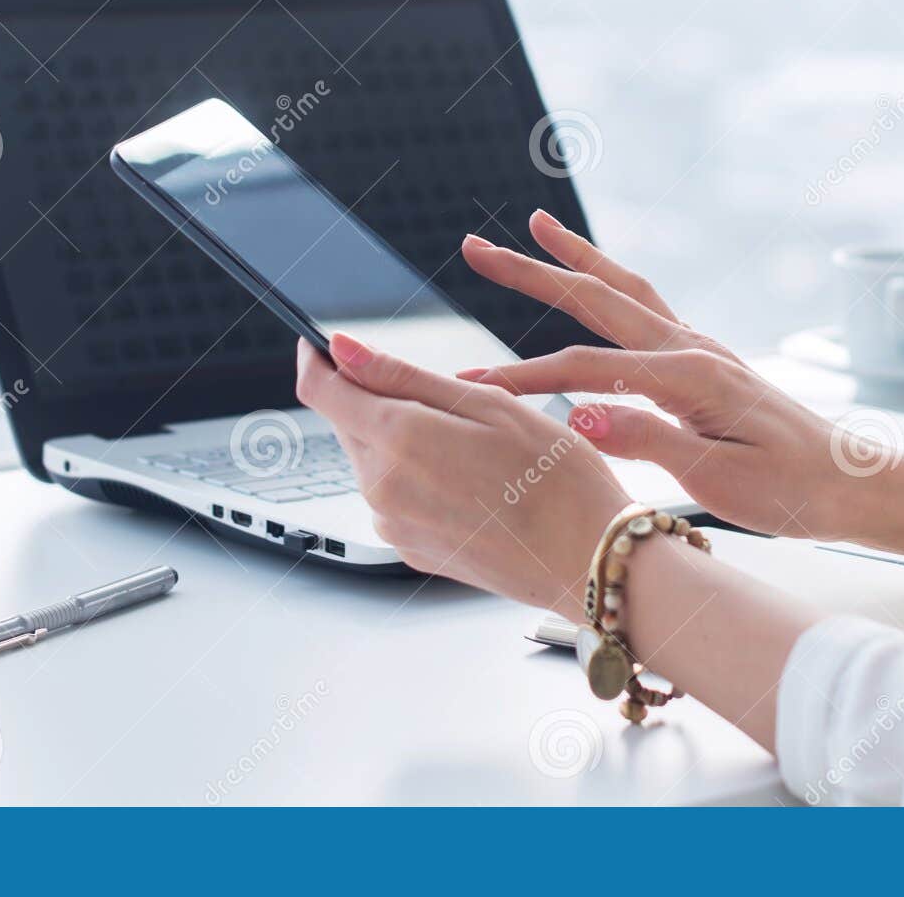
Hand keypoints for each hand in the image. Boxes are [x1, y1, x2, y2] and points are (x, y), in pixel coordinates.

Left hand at [295, 334, 632, 616]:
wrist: (587, 559)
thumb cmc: (556, 479)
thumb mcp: (487, 404)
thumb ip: (403, 376)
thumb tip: (342, 349)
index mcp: (398, 441)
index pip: (320, 391)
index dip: (316, 359)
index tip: (321, 344)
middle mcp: (382, 489)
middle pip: (347, 424)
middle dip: (376, 401)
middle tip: (446, 402)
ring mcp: (393, 525)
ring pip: (372, 460)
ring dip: (400, 441)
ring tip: (472, 448)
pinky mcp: (410, 550)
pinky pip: (393, 498)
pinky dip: (416, 479)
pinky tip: (469, 482)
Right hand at [458, 210, 862, 539]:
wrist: (848, 483)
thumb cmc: (788, 491)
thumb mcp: (719, 478)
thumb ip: (649, 441)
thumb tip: (579, 417)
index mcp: (689, 375)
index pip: (585, 370)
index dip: (524, 378)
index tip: (473, 385)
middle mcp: (691, 347)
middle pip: (594, 298)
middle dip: (532, 271)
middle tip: (476, 247)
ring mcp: (699, 346)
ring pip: (622, 288)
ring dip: (574, 257)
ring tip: (536, 225)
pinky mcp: (704, 358)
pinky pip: (645, 305)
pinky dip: (609, 283)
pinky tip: (593, 280)